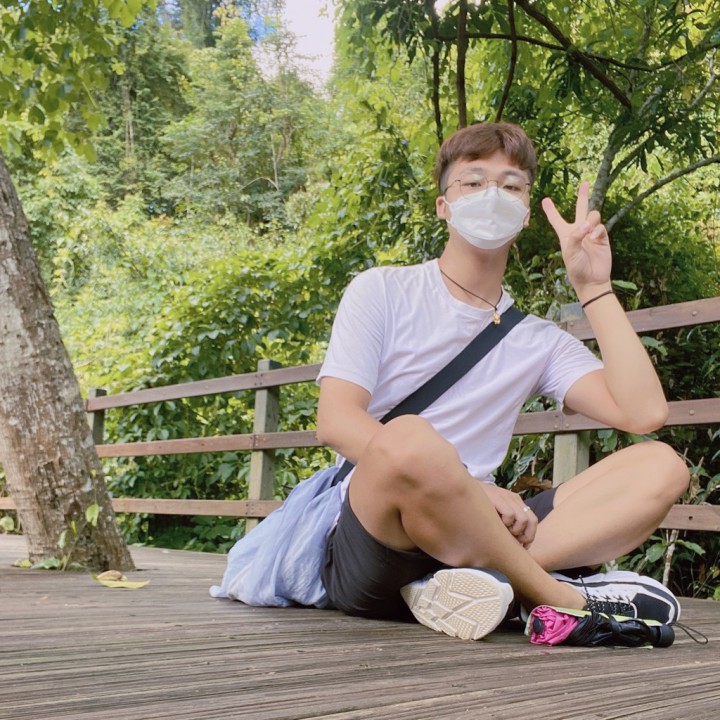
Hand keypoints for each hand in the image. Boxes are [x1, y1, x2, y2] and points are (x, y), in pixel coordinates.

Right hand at [481, 484, 536, 547]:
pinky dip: (505, 523)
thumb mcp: (495, 513)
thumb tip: (517, 544)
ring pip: (523, 520)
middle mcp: (514, 498)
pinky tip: (495, 524)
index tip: (522, 546)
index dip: (529, 536)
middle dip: (526, 536)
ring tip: (503, 532)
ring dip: (515, 530)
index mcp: (515, 502)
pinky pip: (510, 515)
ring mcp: (507, 496)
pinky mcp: (498, 496)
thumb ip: (506, 523)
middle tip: (515, 543)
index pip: (532, 520)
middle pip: (532, 521)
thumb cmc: (477, 507)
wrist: (462, 487)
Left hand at [542, 182, 611, 298]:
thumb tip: (586, 225)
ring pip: (593, 215)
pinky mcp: (602, 237)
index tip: (545, 200)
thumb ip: (576, 236)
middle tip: (584, 183)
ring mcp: (592, 233)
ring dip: (591, 219)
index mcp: (566, 234)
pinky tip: (594, 239)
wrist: (592, 280)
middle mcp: (579, 231)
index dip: (551, 210)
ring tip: (588, 231)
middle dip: (583, 196)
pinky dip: (598, 231)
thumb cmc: (576, 268)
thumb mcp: (570, 252)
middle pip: (581, 209)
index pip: (557, 220)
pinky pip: (601, 226)